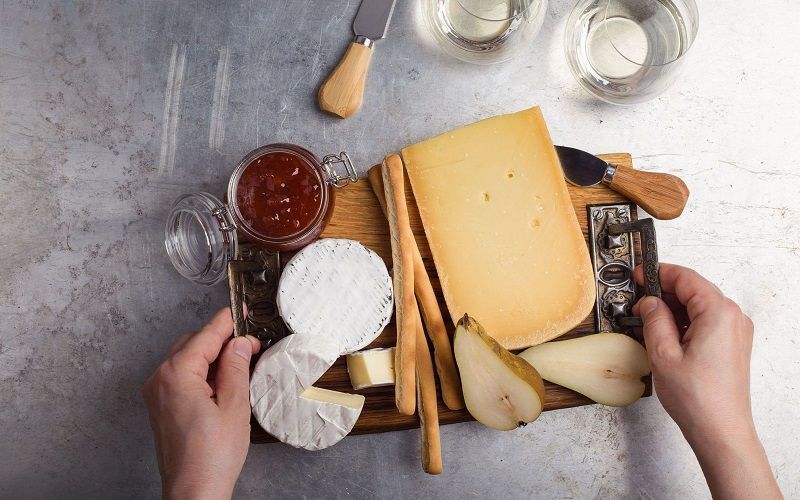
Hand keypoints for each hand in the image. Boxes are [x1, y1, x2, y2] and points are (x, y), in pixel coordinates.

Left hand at [143, 308, 259, 499]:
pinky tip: (223, 382)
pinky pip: (181, 377)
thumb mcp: (234, 405)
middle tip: (250, 345)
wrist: (193, 492)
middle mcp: (160, 380)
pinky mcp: (161, 407)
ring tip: (240, 365)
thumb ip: (236, 367)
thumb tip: (239, 343)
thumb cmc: (212, 456)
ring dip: (212, 356)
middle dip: (221, 340)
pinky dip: (202, 372)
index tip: (242, 311)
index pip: (205, 336)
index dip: (228, 322)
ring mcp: (157, 394)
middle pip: (193, 344)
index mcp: (176, 374)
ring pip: (186, 359)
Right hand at [633, 264, 780, 498]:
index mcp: (718, 313)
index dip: (658, 273)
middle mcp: (732, 317)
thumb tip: (648, 302)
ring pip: (697, 306)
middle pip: (693, 290)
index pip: (685, 278)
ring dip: (672, 309)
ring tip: (647, 323)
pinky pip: (704, 321)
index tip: (638, 275)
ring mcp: (735, 331)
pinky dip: (683, 322)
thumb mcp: (663, 353)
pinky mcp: (731, 344)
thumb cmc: (698, 399)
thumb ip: (653, 319)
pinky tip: (664, 335)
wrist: (720, 430)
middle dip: (663, 293)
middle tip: (637, 301)